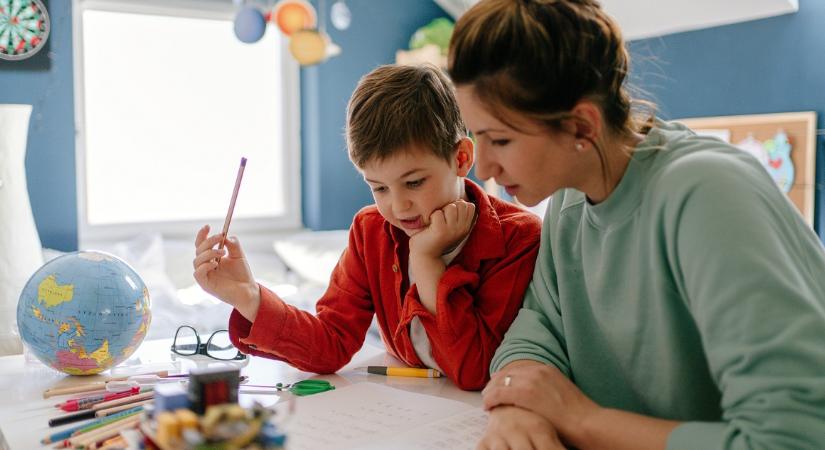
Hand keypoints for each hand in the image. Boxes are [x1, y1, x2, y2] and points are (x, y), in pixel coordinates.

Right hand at [193, 225, 259, 317]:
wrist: (248, 290)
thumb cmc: (242, 274)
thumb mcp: (239, 255)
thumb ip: (232, 244)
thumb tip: (226, 236)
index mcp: (211, 258)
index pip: (201, 245)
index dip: (202, 235)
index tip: (208, 226)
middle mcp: (205, 266)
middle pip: (198, 250)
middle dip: (208, 241)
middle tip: (220, 236)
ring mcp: (205, 275)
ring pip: (197, 260)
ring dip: (209, 252)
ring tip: (223, 252)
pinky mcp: (205, 285)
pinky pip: (198, 273)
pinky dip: (205, 265)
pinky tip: (216, 264)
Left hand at [409, 200, 475, 257]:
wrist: (425, 254)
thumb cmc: (436, 236)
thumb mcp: (451, 226)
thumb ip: (458, 214)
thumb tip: (460, 199)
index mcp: (465, 227)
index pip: (470, 206)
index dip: (459, 205)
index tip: (450, 214)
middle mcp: (461, 229)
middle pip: (461, 204)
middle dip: (450, 206)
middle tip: (442, 218)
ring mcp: (452, 230)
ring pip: (451, 207)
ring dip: (441, 210)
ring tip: (436, 221)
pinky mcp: (441, 231)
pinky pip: (438, 213)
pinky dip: (432, 216)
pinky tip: (430, 225)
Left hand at [482, 363, 599, 443]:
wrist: (587, 422)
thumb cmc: (578, 415)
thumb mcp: (561, 393)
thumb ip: (546, 390)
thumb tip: (535, 397)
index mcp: (547, 369)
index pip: (517, 370)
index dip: (504, 378)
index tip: (497, 385)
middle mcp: (538, 371)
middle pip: (507, 373)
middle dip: (494, 383)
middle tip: (487, 393)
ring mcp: (531, 380)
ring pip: (500, 382)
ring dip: (490, 392)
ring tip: (485, 401)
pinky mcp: (526, 394)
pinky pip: (500, 394)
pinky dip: (491, 399)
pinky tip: (487, 407)